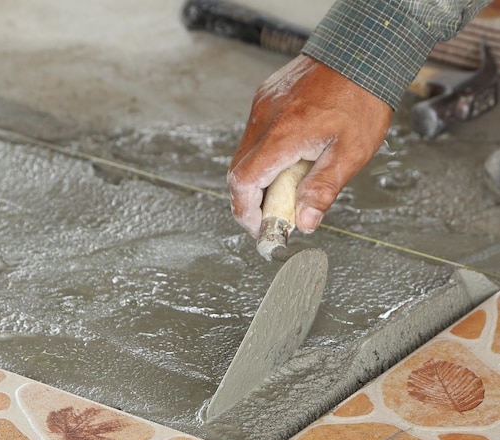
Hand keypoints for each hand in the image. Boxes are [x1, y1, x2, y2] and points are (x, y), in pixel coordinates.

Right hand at [228, 54, 392, 236]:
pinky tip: (290, 162)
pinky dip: (265, 158)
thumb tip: (305, 222)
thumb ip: (323, 189)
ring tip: (288, 189)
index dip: (246, 211)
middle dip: (252, 201)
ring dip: (260, 179)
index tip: (260, 226)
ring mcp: (263, 106)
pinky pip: (256, 136)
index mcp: (282, 135)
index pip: (243, 182)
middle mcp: (265, 119)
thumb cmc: (361, 98)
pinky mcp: (266, 98)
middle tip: (276, 215)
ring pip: (246, 155)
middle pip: (240, 172)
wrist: (363, 50)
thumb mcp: (351, 152)